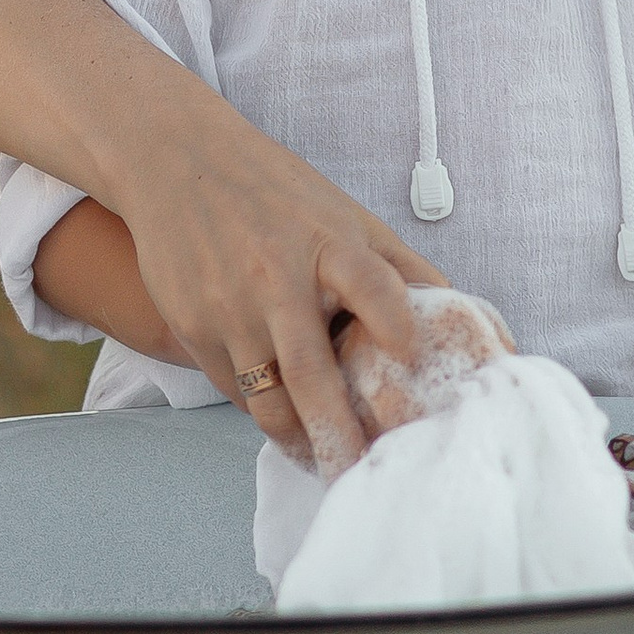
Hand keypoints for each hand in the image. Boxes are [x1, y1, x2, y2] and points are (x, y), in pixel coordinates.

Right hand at [117, 103, 450, 478]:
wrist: (176, 162)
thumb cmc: (275, 191)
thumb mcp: (343, 214)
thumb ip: (396, 265)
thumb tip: (457, 313)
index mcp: (327, 243)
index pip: (370, 282)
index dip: (394, 318)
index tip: (411, 353)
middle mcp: (277, 279)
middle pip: (312, 374)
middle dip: (341, 433)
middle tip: (366, 471)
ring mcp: (231, 308)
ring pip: (268, 399)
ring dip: (299, 438)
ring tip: (327, 461)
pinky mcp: (193, 327)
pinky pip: (236, 390)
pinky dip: (263, 412)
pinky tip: (287, 423)